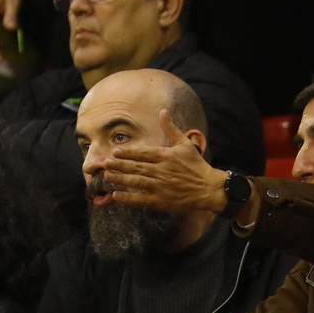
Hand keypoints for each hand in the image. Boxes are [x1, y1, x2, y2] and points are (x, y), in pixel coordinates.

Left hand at [102, 110, 221, 211]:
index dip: (128, 152)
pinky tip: (116, 195)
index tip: (116, 151)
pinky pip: (141, 199)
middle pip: (136, 167)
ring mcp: (160, 187)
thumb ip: (171, 129)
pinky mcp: (161, 201)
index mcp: (166, 156)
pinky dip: (128, 198)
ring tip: (107, 175)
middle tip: (105, 163)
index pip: (143, 153)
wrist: (208, 188)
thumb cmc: (196, 165)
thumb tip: (163, 111)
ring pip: (136, 182)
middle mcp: (161, 171)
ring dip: (120, 179)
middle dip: (119, 165)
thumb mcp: (185, 143)